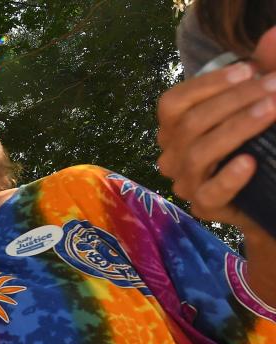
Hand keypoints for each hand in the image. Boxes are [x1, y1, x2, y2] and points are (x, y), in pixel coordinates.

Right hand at [156, 27, 275, 229]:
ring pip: (199, 153)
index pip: (172, 104)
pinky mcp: (204, 207)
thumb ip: (258, 77)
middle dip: (235, 100)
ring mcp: (185, 183)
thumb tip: (272, 40)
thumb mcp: (252, 106)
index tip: (249, 69)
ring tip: (272, 109)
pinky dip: (229, 176)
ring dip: (238, 127)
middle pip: (189, 124)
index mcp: (173, 130)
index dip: (208, 84)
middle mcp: (172, 156)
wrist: (264, 193)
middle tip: (275, 85)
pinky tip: (250, 161)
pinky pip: (211, 192)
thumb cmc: (252, 143)